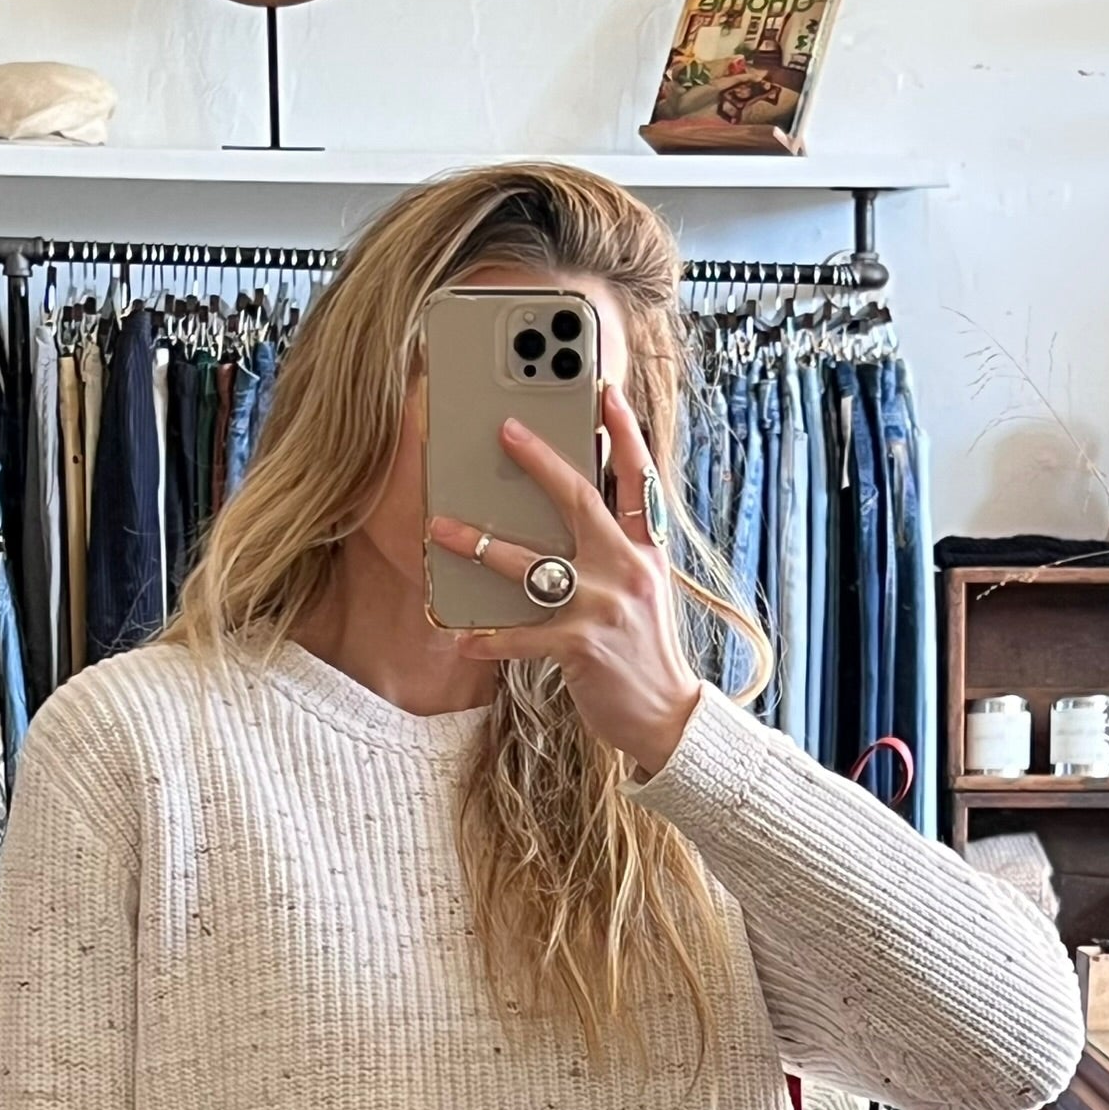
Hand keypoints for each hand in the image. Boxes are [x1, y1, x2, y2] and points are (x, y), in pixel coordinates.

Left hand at [427, 382, 702, 779]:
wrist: (667, 717)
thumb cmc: (644, 653)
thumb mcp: (642, 593)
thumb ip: (614, 555)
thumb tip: (570, 524)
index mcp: (645, 552)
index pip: (638, 480)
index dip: (623, 433)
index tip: (605, 393)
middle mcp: (626, 569)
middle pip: (578, 500)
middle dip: (539, 462)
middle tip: (504, 432)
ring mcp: (603, 606)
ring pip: (531, 563)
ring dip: (479, 545)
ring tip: (441, 531)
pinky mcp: (579, 645)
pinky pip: (521, 634)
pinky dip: (489, 638)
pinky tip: (464, 637)